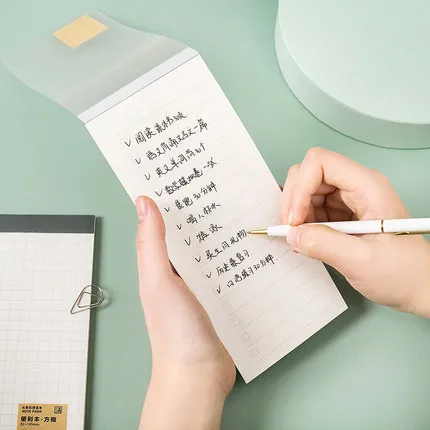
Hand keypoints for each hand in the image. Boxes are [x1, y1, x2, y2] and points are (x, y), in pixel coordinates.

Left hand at [135, 196, 235, 429]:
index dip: (168, 199)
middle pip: (190, 234)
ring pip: (211, 249)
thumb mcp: (159, 282)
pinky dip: (235, 254)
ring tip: (243, 205)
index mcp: (159, 264)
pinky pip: (227, 267)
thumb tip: (143, 201)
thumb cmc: (174, 330)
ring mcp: (201, 283)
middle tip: (221, 184)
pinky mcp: (221, 294)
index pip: (161, 224)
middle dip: (202, 211)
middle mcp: (178, 271)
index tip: (183, 174)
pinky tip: (253, 243)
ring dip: (222, 231)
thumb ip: (152, 244)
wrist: (199, 374)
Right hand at [281, 147, 429, 317]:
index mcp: (367, 187)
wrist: (420, 287)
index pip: (320, 163)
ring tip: (302, 238)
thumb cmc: (402, 273)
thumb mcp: (360, 261)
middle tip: (291, 230)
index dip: (300, 187)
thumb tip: (291, 234)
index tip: (295, 220)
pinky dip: (305, 222)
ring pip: (308, 190)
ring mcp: (350, 199)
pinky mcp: (344, 213)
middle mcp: (357, 186)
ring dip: (297, 213)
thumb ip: (322, 244)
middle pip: (310, 173)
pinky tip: (309, 240)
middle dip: (294, 200)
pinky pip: (314, 207)